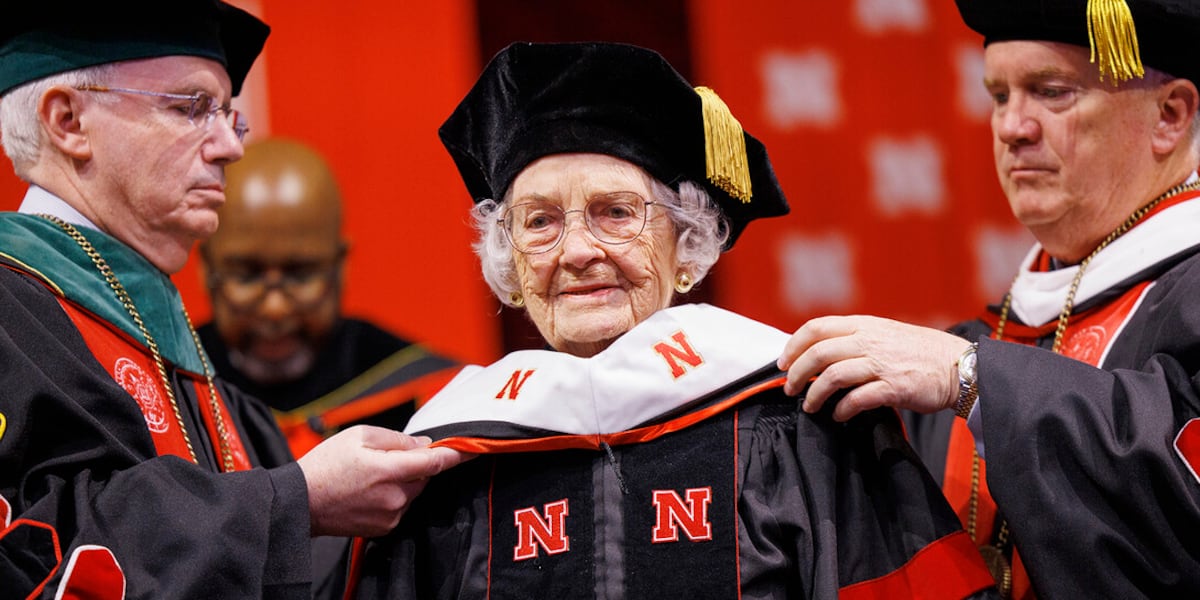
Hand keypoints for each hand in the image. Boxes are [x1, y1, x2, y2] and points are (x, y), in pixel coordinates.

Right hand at [298, 425, 472, 536]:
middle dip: (415, 465)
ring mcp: (391, 516)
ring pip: (413, 492)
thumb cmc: (326, 465)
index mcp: (390, 471)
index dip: (457, 454)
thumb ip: (397, 439)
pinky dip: (394, 496)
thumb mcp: (360, 436)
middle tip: (386, 458)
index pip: (435, 462)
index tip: (473, 448)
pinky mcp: (385, 528)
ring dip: (403, 481)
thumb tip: (423, 444)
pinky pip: (401, 507)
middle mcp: (395, 497)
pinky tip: (369, 491)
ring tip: (371, 476)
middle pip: (424, 477)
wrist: (300, 503)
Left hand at [776, 315, 970, 420]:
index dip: (793, 345)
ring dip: (814, 395)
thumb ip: (855, 339)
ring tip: (810, 407)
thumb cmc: (919, 353)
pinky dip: (842, 410)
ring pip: (832, 377)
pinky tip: (839, 416)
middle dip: (796, 374)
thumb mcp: (885, 333)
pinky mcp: (894, 387)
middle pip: (818, 353)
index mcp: (864, 324)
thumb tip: (820, 353)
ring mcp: (881, 363)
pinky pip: (857, 400)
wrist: (960, 366)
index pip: (816, 327)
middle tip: (790, 389)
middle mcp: (870, 340)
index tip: (783, 363)